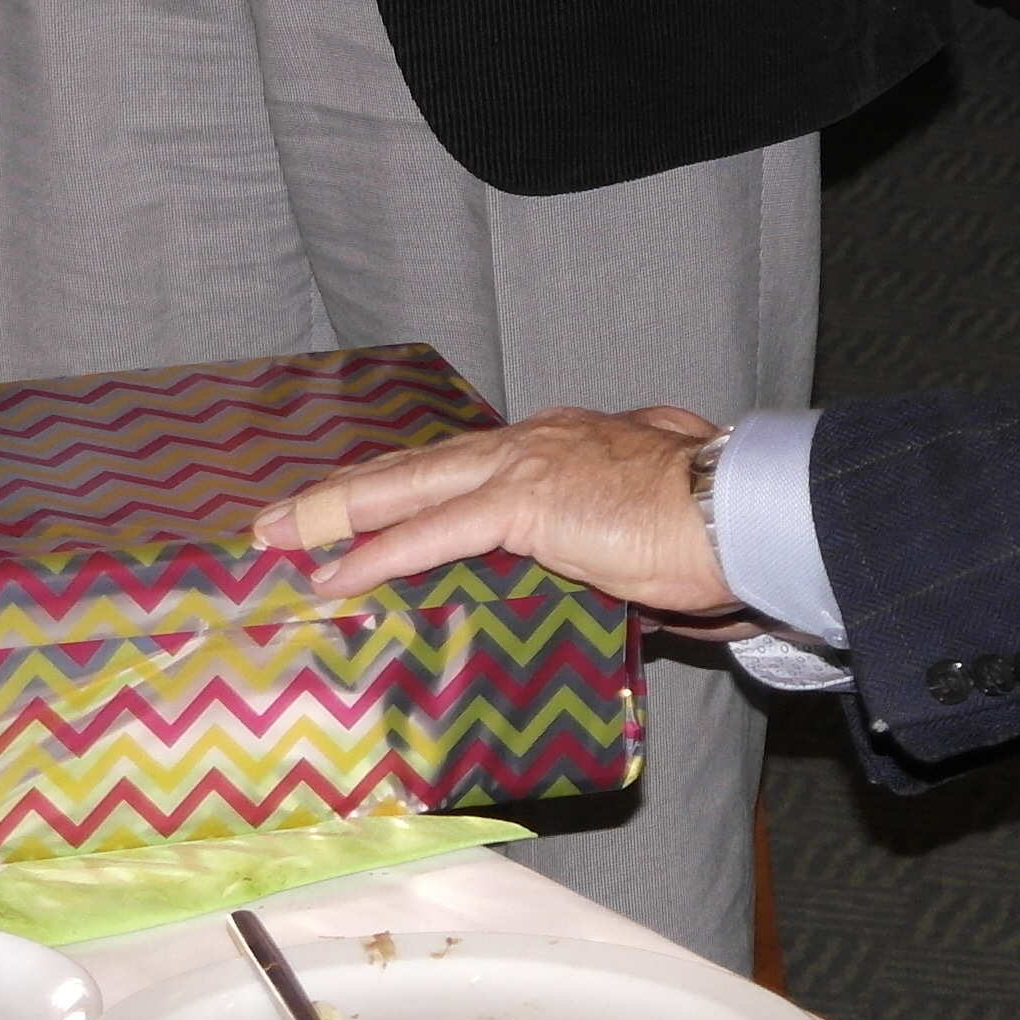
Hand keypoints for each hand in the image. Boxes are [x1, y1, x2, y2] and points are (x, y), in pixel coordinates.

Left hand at [257, 405, 735, 614]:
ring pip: (406, 488)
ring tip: (275, 538)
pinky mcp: (525, 504)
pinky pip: (433, 533)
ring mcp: (526, 468)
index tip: (354, 507)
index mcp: (558, 446)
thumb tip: (613, 576)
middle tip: (276, 517)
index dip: (400, 486)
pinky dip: (376, 554)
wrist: (744, 516)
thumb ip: (611, 548)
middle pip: (415, 468)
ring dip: (333, 516)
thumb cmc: (711, 531)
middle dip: (340, 494)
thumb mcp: (645, 536)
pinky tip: (331, 574)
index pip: (459, 467)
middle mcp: (532, 443)